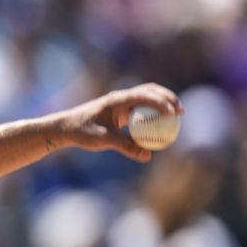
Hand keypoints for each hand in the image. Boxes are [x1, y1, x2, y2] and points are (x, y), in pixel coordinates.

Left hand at [56, 83, 181, 161]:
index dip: (162, 102)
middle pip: (150, 91)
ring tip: (177, 114)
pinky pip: (141, 108)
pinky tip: (162, 124)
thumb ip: (126, 146)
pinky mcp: (120, 110)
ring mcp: (121, 102)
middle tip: (181, 111)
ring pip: (147, 97)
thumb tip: (147, 156)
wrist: (66, 127)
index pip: (144, 95)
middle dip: (168, 98)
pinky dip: (153, 112)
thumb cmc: (82, 131)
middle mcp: (120, 97)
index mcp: (117, 100)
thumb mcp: (103, 140)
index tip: (173, 113)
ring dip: (163, 102)